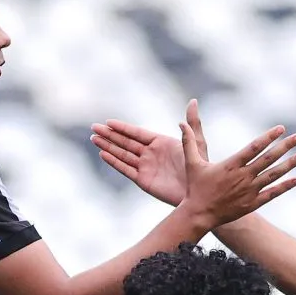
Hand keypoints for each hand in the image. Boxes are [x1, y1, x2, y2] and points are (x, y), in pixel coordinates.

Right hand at [91, 99, 208, 205]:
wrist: (198, 193)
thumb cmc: (201, 168)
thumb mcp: (198, 142)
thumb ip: (191, 123)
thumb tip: (193, 101)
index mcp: (161, 143)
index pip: (137, 133)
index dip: (122, 128)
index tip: (108, 122)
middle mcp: (151, 154)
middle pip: (126, 142)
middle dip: (110, 135)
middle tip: (94, 128)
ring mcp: (145, 167)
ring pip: (122, 154)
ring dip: (108, 146)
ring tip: (94, 139)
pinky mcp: (143, 180)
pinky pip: (125, 169)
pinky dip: (114, 162)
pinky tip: (103, 154)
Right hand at [93, 99, 295, 226]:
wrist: (199, 215)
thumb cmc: (195, 188)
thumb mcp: (191, 163)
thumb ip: (188, 142)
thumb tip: (180, 123)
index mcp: (231, 165)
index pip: (254, 147)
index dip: (268, 137)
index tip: (281, 128)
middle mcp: (243, 177)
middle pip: (268, 159)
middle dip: (285, 147)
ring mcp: (249, 191)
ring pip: (274, 175)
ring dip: (290, 165)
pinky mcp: (252, 203)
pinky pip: (273, 193)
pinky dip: (285, 186)